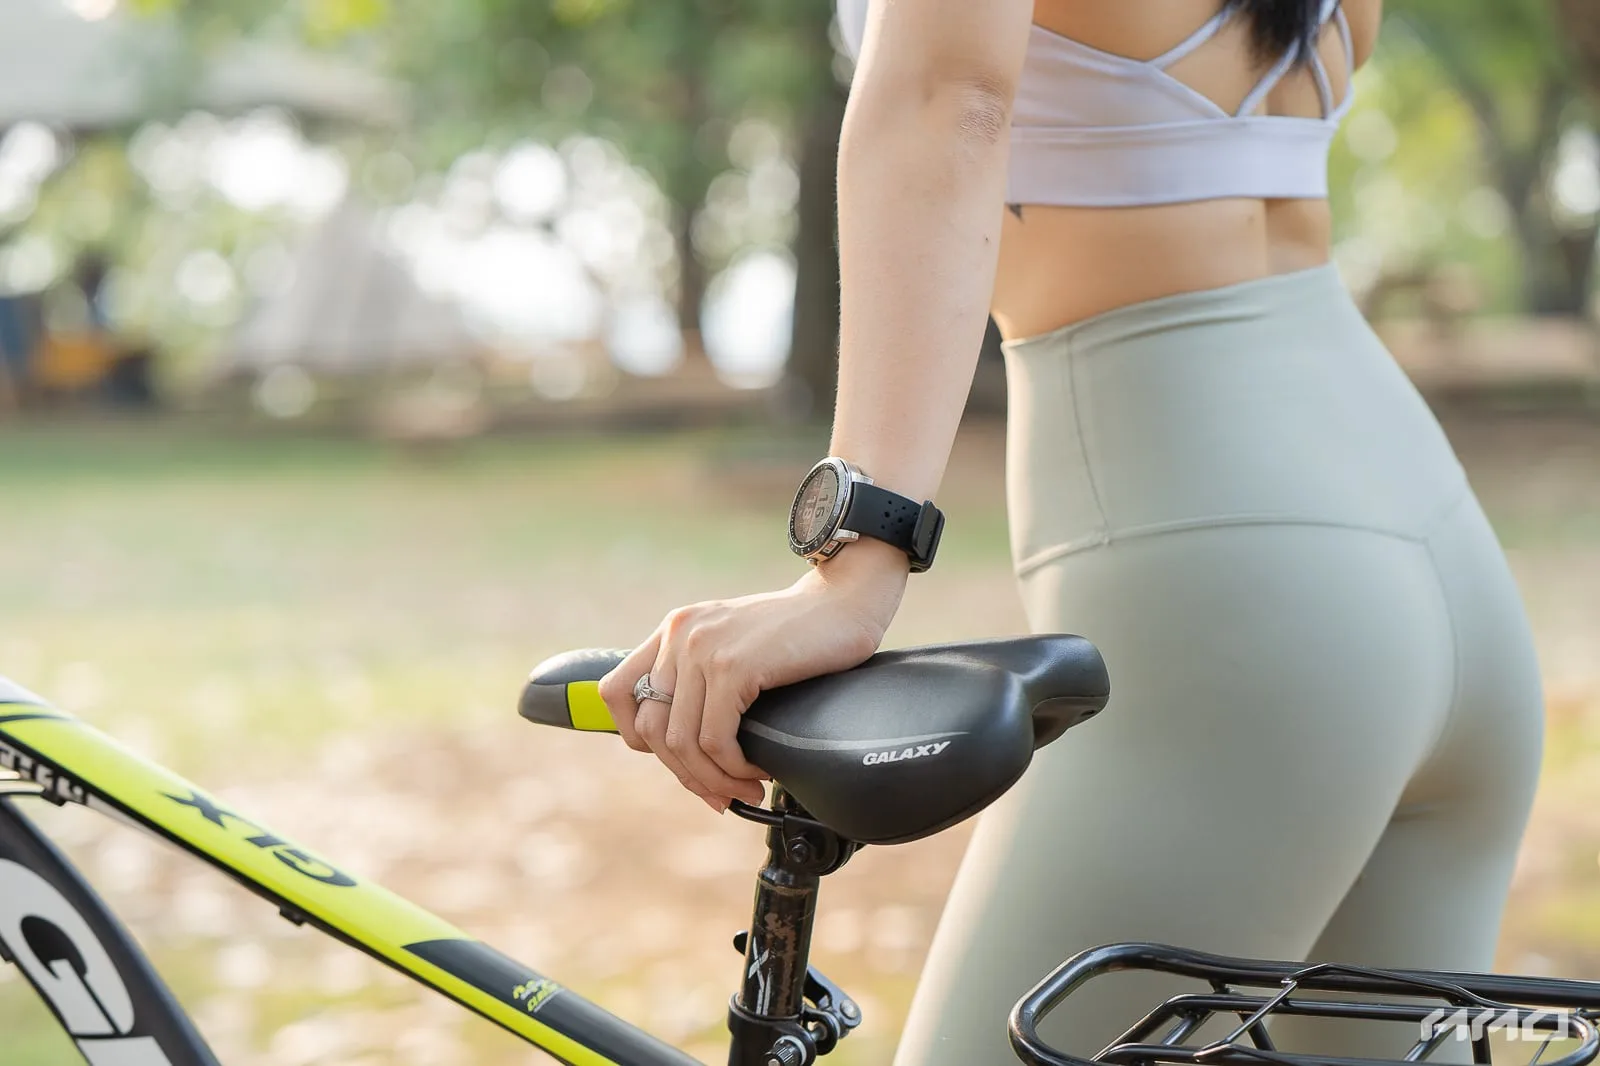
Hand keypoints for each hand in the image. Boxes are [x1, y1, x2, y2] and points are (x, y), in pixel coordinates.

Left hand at [598, 541, 909, 811]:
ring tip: (744, 789)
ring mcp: (702, 649)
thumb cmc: (799, 635)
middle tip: (721, 796)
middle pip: (650, 729)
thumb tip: (683, 745)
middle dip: (685, 774)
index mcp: (673, 630)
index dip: (639, 739)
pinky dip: (735, 768)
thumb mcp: (733, 646)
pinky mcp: (732, 666)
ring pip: (682, 742)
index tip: (681, 761)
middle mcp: (679, 635)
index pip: (616, 692)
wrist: (845, 602)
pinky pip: (716, 740)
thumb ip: (702, 678)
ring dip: (713, 779)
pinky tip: (759, 771)